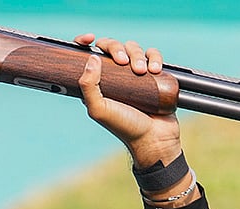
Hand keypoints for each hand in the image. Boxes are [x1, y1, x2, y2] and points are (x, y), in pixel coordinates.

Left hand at [74, 35, 182, 168]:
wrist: (153, 139)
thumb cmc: (124, 127)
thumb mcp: (99, 109)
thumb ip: (89, 86)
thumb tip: (92, 58)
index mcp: (97, 83)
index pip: (88, 56)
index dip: (84, 43)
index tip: (89, 38)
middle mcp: (115, 77)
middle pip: (112, 47)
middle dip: (117, 48)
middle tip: (123, 63)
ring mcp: (134, 75)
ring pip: (133, 48)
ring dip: (137, 55)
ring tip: (142, 72)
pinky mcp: (153, 76)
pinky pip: (153, 56)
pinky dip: (154, 58)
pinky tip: (155, 70)